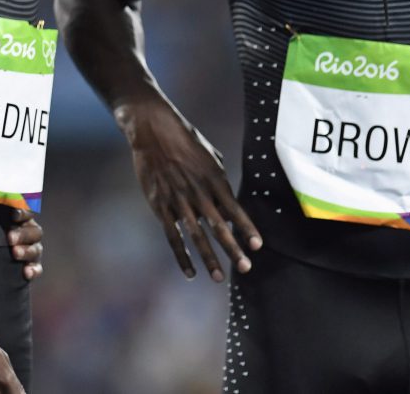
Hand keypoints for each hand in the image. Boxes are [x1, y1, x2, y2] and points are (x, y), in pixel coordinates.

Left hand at [8, 209, 42, 280]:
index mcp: (20, 217)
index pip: (27, 212)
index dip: (23, 212)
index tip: (13, 214)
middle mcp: (29, 232)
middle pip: (34, 231)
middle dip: (22, 234)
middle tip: (9, 238)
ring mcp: (32, 249)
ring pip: (36, 249)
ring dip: (26, 251)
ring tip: (14, 253)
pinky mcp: (31, 265)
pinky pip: (37, 268)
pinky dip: (34, 270)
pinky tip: (26, 273)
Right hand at [122, 102, 261, 281]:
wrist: (152, 130)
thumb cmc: (185, 140)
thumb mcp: (209, 156)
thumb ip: (219, 182)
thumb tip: (228, 206)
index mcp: (213, 179)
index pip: (234, 209)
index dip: (246, 228)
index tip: (257, 246)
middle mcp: (197, 192)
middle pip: (218, 227)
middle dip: (232, 249)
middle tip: (245, 268)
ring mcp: (177, 200)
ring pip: (196, 236)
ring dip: (209, 258)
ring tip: (219, 278)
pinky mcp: (159, 205)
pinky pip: (173, 236)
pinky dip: (182, 255)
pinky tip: (191, 271)